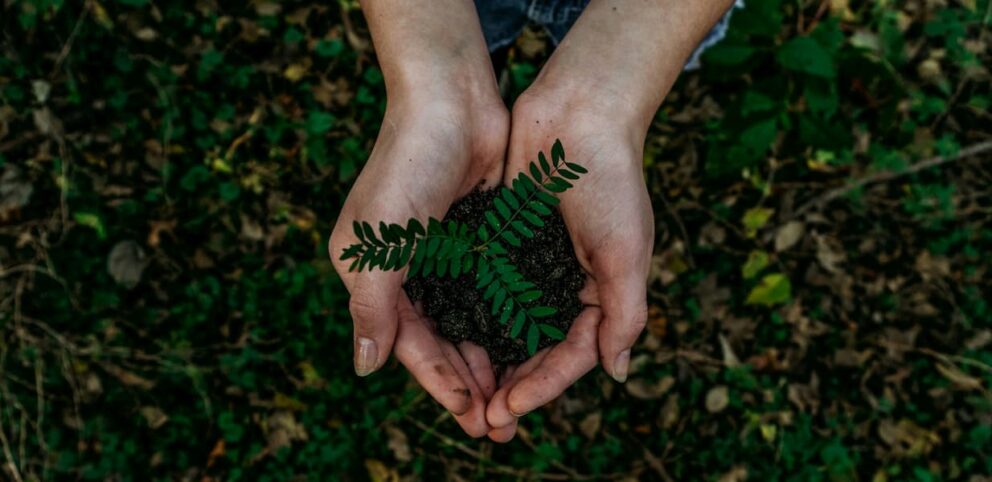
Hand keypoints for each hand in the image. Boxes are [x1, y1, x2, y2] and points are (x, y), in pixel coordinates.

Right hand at [329, 95, 507, 436]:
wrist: (451, 100)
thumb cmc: (407, 166)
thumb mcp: (379, 243)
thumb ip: (372, 307)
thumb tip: (365, 369)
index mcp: (372, 274)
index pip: (408, 343)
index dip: (439, 383)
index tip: (471, 417)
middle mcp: (406, 270)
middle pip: (440, 341)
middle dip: (468, 383)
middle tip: (500, 425)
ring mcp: (443, 255)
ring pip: (468, 323)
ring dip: (489, 361)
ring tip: (516, 398)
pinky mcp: (477, 239)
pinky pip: (491, 293)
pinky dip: (505, 322)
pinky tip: (527, 348)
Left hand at [483, 88, 653, 441]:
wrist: (578, 112)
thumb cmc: (611, 180)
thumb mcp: (627, 252)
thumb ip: (624, 313)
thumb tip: (616, 373)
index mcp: (600, 293)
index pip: (571, 355)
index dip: (543, 386)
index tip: (510, 408)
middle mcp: (564, 285)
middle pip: (536, 350)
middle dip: (512, 386)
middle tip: (482, 420)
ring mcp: (532, 265)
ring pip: (506, 326)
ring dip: (487, 361)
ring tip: (462, 393)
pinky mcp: (503, 242)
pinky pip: (485, 288)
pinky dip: (470, 316)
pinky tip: (447, 338)